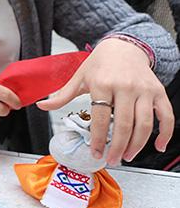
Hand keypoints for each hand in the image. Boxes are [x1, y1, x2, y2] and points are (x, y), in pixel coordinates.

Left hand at [38, 38, 173, 164]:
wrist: (124, 46)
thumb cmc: (100, 63)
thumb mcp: (79, 77)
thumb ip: (63, 95)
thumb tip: (42, 106)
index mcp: (103, 84)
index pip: (100, 118)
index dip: (98, 139)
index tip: (96, 153)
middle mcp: (125, 87)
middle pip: (124, 124)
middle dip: (118, 147)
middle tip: (113, 160)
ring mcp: (144, 90)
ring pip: (145, 124)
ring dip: (138, 144)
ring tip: (128, 156)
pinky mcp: (158, 92)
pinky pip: (166, 116)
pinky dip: (165, 133)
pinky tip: (158, 145)